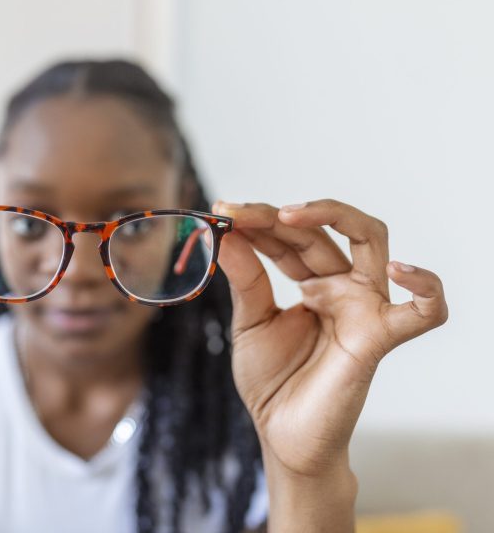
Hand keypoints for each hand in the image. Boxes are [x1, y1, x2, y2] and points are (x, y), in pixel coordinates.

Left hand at [213, 199, 447, 478]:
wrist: (281, 435)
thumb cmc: (271, 381)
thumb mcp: (250, 322)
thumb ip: (245, 278)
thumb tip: (225, 232)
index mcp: (312, 283)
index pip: (290, 237)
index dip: (257, 221)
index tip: (221, 214)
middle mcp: (340, 288)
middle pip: (320, 232)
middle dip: (274, 217)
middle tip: (234, 215)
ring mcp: (363, 308)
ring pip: (372, 242)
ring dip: (333, 216)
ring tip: (286, 215)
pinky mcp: (379, 338)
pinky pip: (425, 311)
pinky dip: (425, 287)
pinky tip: (398, 269)